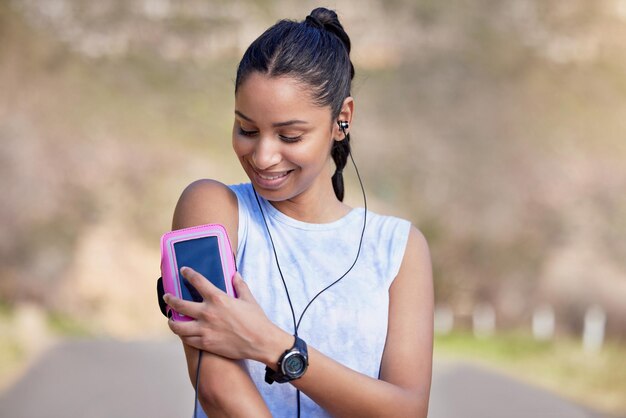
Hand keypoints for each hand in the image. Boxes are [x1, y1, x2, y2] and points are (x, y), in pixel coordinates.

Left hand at [164, 267, 284, 362]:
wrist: (260, 342)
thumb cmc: (256, 320)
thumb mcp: (248, 299)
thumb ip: (240, 286)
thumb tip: (235, 275)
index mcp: (218, 299)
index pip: (198, 281)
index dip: (188, 274)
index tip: (184, 271)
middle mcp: (208, 313)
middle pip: (180, 304)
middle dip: (170, 299)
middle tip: (167, 297)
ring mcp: (205, 329)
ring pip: (178, 326)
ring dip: (172, 322)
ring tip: (171, 319)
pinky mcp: (206, 343)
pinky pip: (187, 339)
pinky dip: (183, 335)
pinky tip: (183, 333)